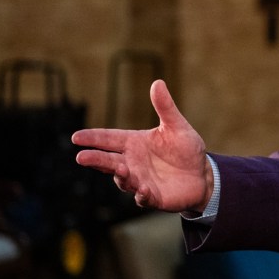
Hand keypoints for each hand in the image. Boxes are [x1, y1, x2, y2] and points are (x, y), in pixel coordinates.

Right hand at [72, 80, 213, 211]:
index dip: (93, 138)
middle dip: (95, 159)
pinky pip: (143, 197)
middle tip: (81, 157)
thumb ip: (165, 107)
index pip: (109, 139)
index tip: (76, 137)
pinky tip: (143, 190)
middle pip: (108, 160)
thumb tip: (157, 82)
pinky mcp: (152, 197)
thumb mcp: (177, 126)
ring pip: (123, 179)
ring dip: (120, 175)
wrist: (202, 174)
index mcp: (134, 143)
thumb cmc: (186, 148)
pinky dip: (141, 194)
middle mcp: (132, 162)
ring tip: (120, 169)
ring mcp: (140, 181)